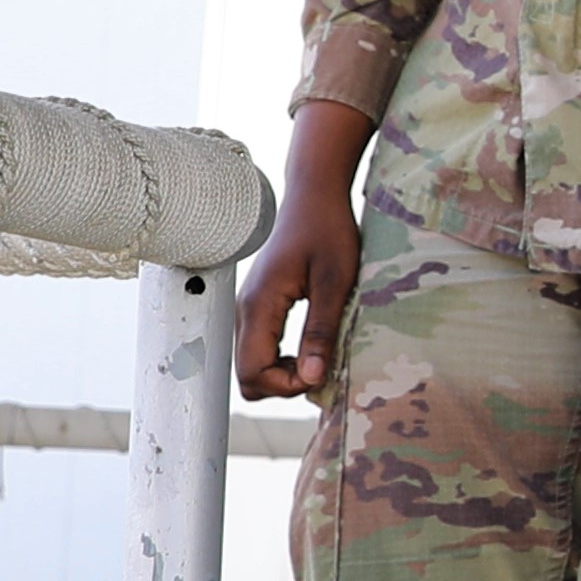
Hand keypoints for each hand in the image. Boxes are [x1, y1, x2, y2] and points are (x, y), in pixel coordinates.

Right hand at [236, 100, 371, 402]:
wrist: (314, 195)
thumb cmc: (328, 231)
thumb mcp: (335, 282)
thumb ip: (321, 331)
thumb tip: (313, 378)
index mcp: (259, 306)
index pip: (253, 371)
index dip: (286, 385)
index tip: (322, 372)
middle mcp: (245, 311)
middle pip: (246, 376)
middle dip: (283, 384)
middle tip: (322, 367)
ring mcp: (249, 309)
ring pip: (250, 365)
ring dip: (283, 373)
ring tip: (320, 357)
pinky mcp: (259, 307)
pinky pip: (259, 348)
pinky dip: (281, 359)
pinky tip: (311, 348)